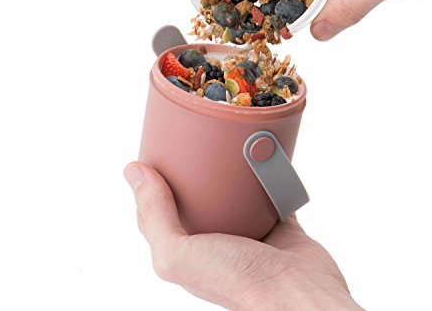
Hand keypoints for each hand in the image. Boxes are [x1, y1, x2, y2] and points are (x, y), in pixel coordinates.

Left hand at [124, 162, 362, 310]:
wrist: (298, 293)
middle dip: (197, 168)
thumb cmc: (239, 283)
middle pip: (202, 193)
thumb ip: (154, 216)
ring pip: (236, 190)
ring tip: (226, 141)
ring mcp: (250, 229)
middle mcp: (217, 239)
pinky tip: (262, 155)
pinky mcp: (278, 221)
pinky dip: (267, 173)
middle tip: (195, 138)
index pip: (165, 207)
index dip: (159, 179)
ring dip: (233, 169)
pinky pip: (270, 189)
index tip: (159, 148)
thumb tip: (133, 172)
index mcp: (189, 248)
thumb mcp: (179, 254)